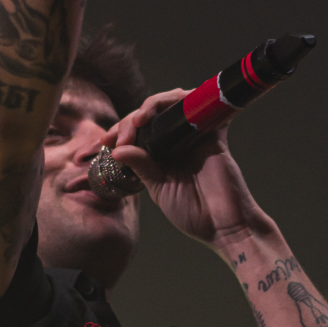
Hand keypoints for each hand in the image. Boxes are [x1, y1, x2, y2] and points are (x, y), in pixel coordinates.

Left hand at [104, 89, 275, 251]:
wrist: (226, 226)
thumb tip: (117, 150)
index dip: (117, 132)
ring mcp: (194, 135)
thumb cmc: (194, 214)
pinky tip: (159, 111)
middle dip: (128, 121)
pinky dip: (180, 100)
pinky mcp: (212, 133)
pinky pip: (199, 106)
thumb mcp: (159, 190)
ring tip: (136, 122)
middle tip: (117, 138)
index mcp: (161, 155)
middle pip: (149, 115)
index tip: (101, 144)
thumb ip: (141, 167)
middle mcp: (177, 141)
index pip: (136, 133)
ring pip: (170, 104)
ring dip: (149, 107)